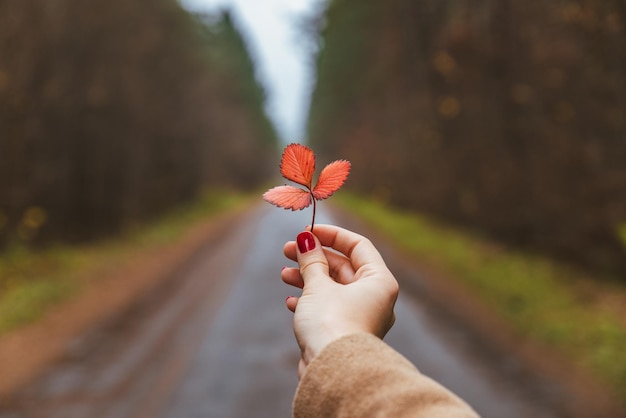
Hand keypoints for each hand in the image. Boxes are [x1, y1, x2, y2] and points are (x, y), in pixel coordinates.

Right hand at [282, 225, 398, 376]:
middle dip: (313, 257)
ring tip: (284, 274)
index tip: (308, 230)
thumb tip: (305, 240)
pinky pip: (329, 308)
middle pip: (343, 266)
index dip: (332, 235)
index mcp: (379, 281)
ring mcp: (361, 316)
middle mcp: (375, 297)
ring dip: (307, 278)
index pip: (358, 246)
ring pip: (333, 287)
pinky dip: (310, 301)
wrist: (333, 372)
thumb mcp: (318, 285)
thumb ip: (311, 260)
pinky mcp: (345, 332)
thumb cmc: (332, 324)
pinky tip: (291, 301)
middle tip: (287, 250)